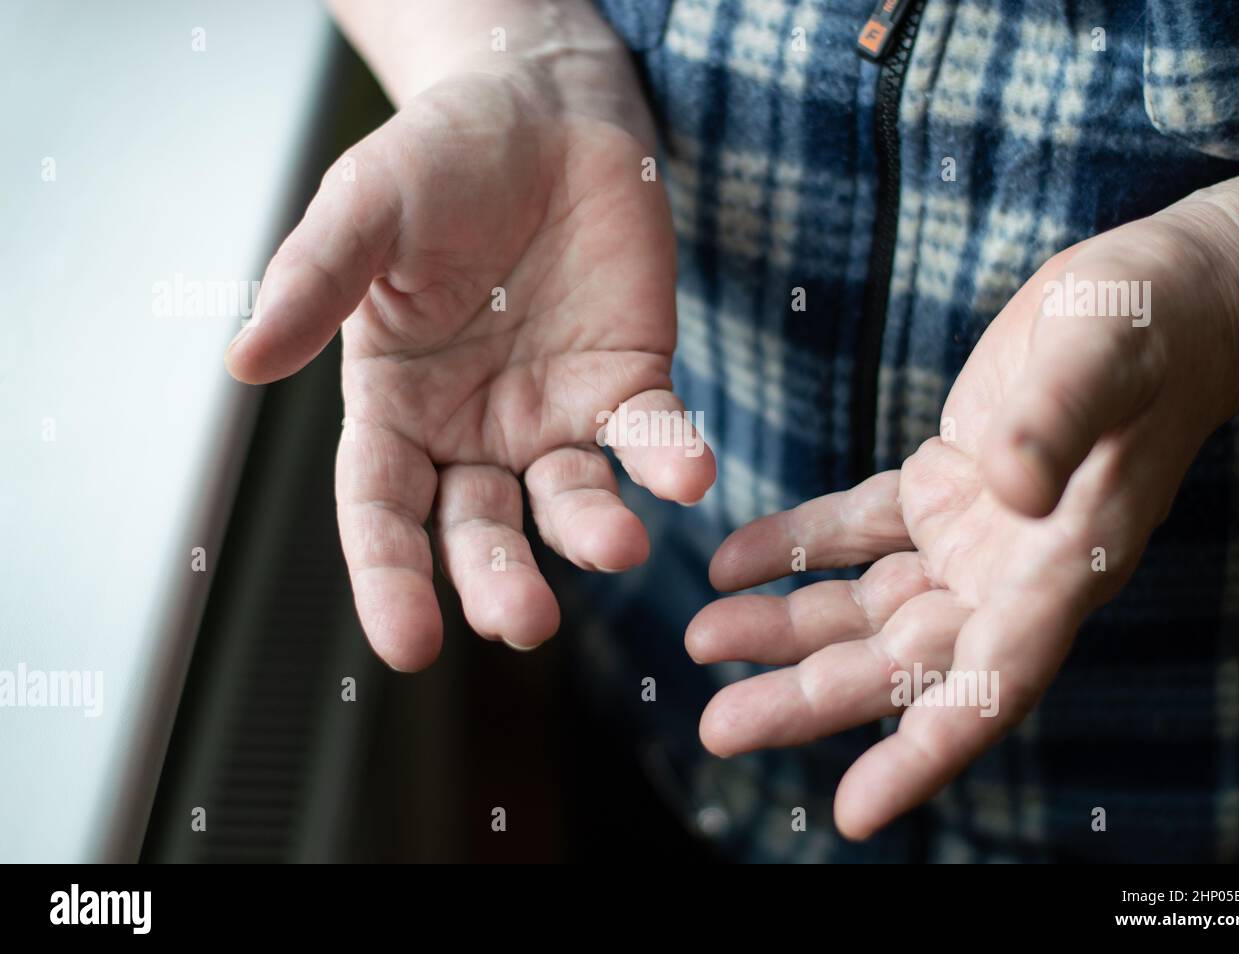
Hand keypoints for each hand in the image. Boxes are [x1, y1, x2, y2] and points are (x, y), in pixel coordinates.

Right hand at [226, 63, 713, 669]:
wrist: (539, 112)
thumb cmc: (436, 160)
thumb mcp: (363, 208)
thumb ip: (314, 284)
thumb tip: (242, 363)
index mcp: (395, 407)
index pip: (383, 513)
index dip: (390, 579)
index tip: (408, 645)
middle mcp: (473, 430)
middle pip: (479, 529)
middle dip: (500, 579)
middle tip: (523, 621)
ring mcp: (554, 414)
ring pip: (571, 500)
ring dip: (593, 531)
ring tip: (618, 546)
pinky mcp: (628, 383)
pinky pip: (652, 436)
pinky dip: (670, 459)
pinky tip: (688, 475)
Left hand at [686, 165, 1238, 838]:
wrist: (1165, 297)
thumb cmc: (1150, 326)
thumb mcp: (1102, 358)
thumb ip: (1053, 424)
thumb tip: (1007, 489)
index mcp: (1063, 564)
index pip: (992, 683)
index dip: (925, 752)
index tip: (855, 810)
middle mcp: (1013, 571)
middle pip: (901, 662)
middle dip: (809, 698)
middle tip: (718, 728)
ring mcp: (975, 536)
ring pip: (866, 607)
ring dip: (784, 628)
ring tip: (702, 638)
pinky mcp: (944, 488)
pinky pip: (857, 533)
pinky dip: (797, 547)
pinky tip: (733, 561)